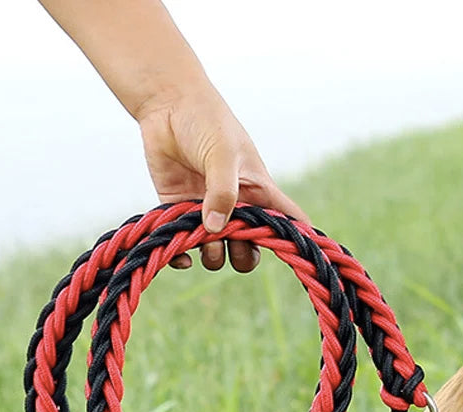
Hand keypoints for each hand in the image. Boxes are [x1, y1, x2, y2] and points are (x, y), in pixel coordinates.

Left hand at [137, 86, 308, 273]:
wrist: (166, 104)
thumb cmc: (205, 121)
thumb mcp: (223, 153)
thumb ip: (222, 191)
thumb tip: (215, 229)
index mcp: (258, 192)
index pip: (288, 221)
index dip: (296, 241)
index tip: (296, 255)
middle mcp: (236, 208)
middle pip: (250, 251)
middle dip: (244, 256)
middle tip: (232, 238)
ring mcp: (206, 212)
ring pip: (218, 254)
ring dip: (212, 255)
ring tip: (202, 235)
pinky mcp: (178, 213)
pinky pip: (184, 248)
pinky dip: (182, 257)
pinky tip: (182, 255)